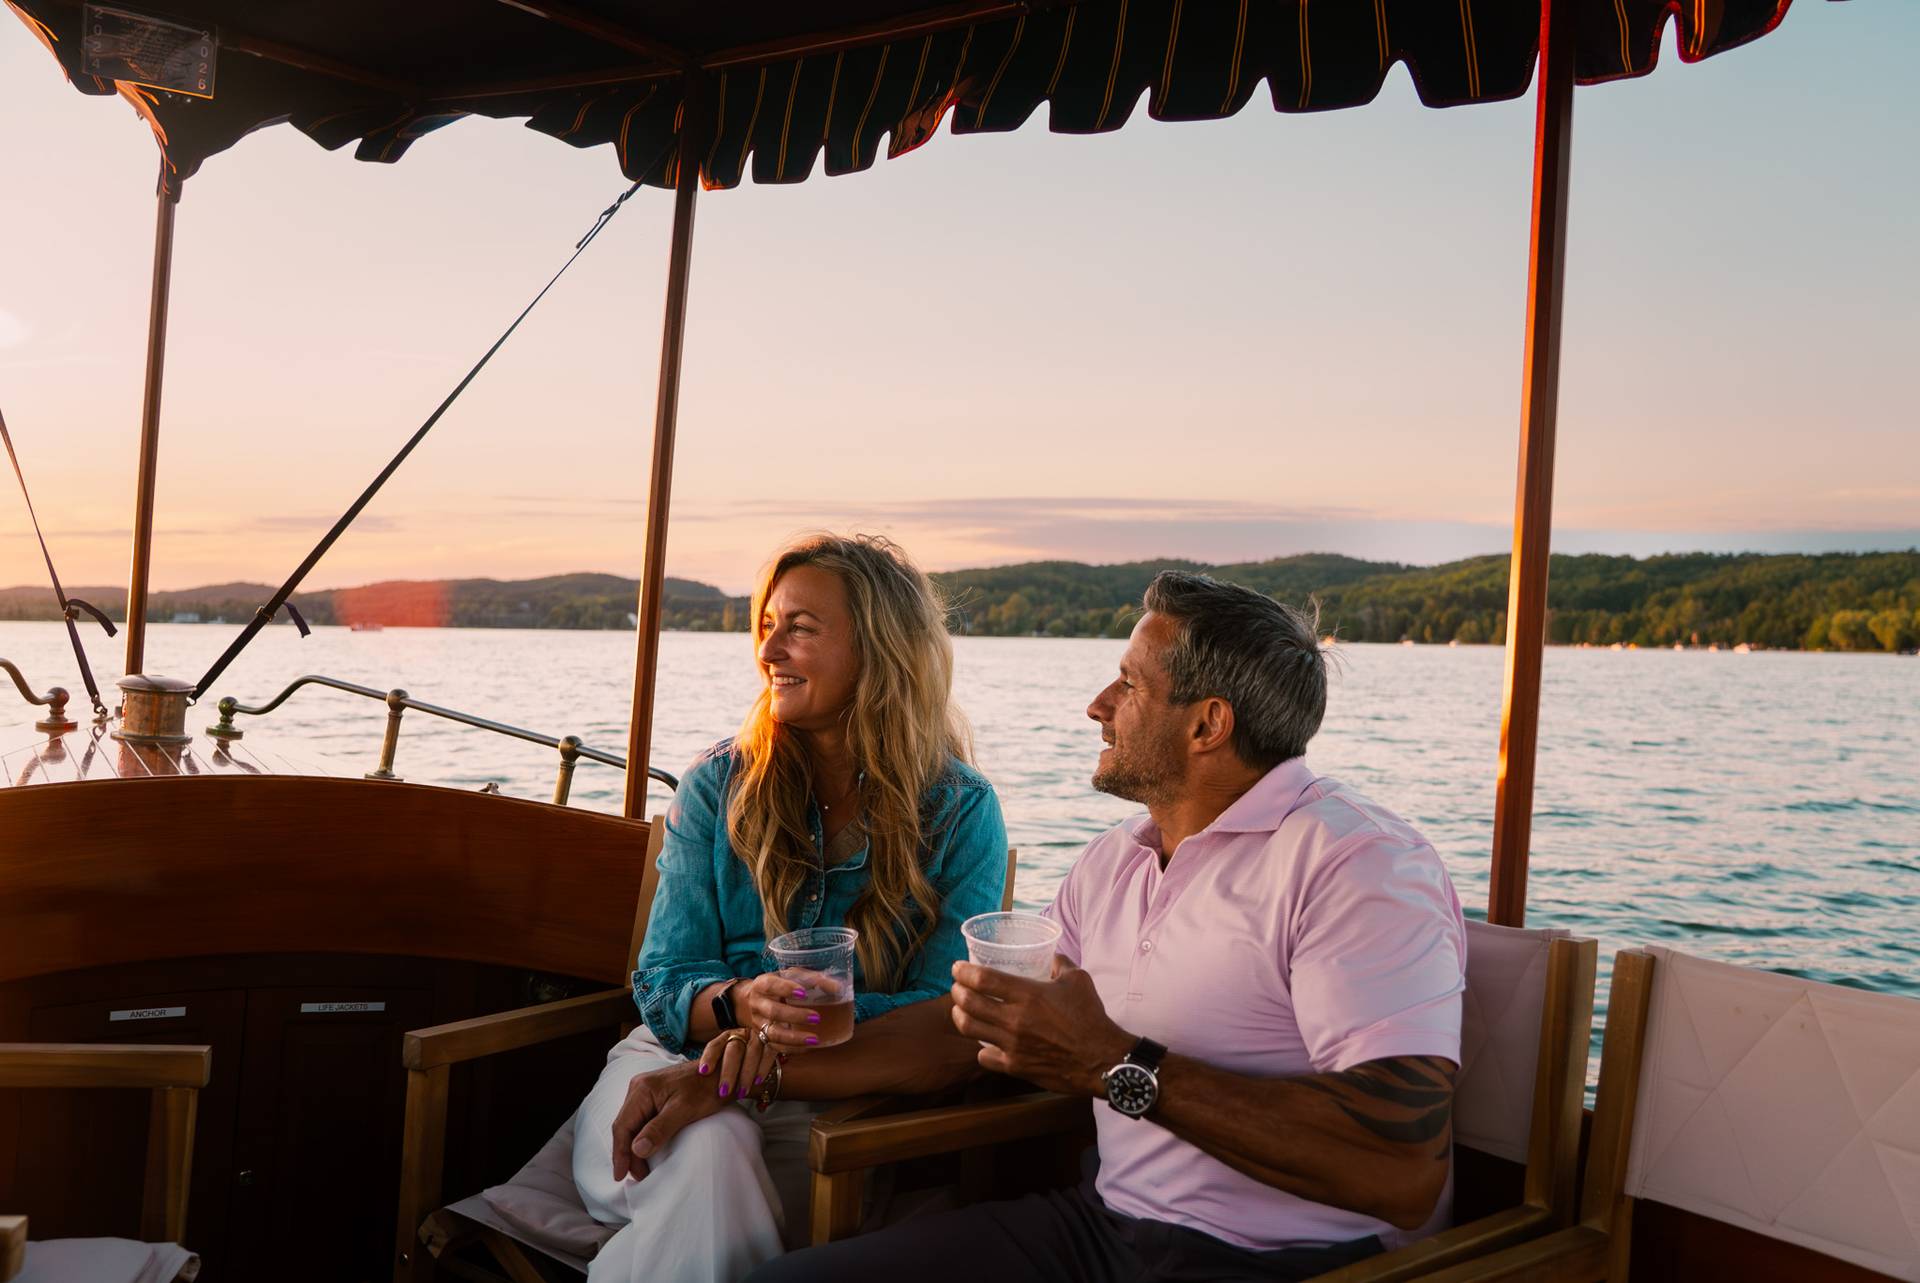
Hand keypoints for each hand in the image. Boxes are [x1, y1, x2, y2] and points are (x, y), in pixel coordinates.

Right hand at [609, 1059, 727, 1180]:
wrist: (724, 1072)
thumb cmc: (706, 1088)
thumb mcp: (684, 1110)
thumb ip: (659, 1129)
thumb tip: (636, 1150)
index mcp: (641, 1089)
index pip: (622, 1126)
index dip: (620, 1153)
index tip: (620, 1176)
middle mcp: (638, 1088)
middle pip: (625, 1127)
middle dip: (628, 1154)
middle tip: (639, 1177)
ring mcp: (645, 1092)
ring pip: (632, 1125)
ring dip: (634, 1148)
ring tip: (642, 1170)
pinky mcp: (654, 1097)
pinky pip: (641, 1121)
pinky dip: (642, 1138)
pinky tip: (646, 1150)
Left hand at [696, 1026, 775, 1102]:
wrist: (773, 1042)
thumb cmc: (744, 1057)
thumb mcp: (730, 1056)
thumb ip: (719, 1066)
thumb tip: (702, 1080)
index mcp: (728, 1036)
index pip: (715, 1045)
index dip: (709, 1057)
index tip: (703, 1071)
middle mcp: (742, 1035)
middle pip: (734, 1049)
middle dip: (728, 1071)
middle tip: (723, 1091)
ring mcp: (759, 1037)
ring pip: (752, 1052)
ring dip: (746, 1074)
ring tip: (741, 1092)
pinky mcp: (774, 1042)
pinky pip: (769, 1053)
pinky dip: (763, 1068)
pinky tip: (758, 1081)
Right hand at [733, 971, 834, 1050]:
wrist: (753, 1000)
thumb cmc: (779, 985)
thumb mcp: (791, 976)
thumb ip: (813, 979)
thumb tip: (838, 988)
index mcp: (762, 984)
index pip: (771, 985)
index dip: (786, 989)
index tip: (804, 993)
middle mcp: (757, 1004)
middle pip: (773, 1012)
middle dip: (795, 1016)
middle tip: (816, 1017)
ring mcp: (758, 1023)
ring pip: (773, 1033)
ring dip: (794, 1038)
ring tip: (815, 1039)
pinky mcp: (763, 1037)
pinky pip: (776, 1047)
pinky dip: (793, 1049)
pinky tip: (809, 1048)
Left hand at [949, 956, 1133, 1095]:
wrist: (1101, 1059)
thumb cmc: (1091, 1017)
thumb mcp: (1078, 980)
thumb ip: (1060, 963)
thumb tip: (1051, 956)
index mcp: (1028, 994)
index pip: (982, 979)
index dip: (963, 971)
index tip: (957, 968)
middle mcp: (1014, 1019)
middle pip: (968, 1003)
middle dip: (956, 992)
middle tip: (957, 987)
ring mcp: (1012, 1045)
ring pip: (969, 1029)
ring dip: (960, 1016)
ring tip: (960, 1010)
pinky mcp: (1015, 1066)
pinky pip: (984, 1057)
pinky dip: (981, 1049)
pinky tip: (985, 1043)